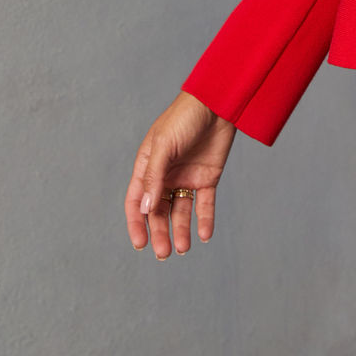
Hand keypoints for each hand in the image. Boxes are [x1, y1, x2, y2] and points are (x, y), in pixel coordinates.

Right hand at [124, 90, 236, 259]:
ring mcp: (187, 177)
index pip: (136, 200)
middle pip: (159, 211)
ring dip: (181, 230)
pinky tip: (205, 235)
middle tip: (164, 253)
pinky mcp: (208, 177)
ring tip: (182, 248)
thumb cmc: (185, 117)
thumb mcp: (164, 144)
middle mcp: (166, 175)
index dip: (136, 223)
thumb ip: (154, 176)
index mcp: (148, 166)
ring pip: (181, 211)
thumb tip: (145, 208)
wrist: (219, 102)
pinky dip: (205, 220)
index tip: (140, 244)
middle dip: (160, 232)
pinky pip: (205, 204)